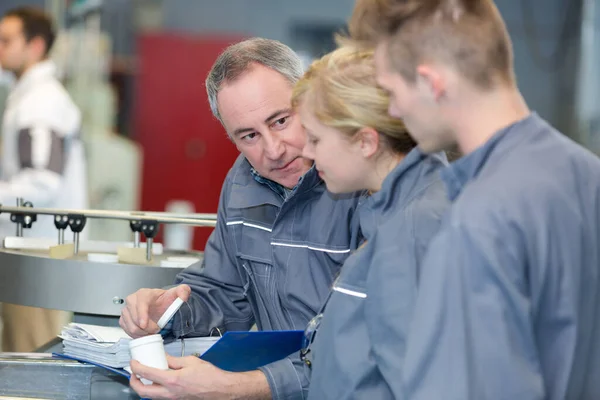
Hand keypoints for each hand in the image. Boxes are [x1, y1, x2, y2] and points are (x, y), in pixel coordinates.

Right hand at [119, 284, 190, 337]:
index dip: (141, 315)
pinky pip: (126, 330)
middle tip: (156, 329)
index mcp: (144, 294)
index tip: (144, 324)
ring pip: (129, 326)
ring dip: (141, 332)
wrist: (159, 306)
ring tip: (152, 330)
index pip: (139, 303)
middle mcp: (132, 300)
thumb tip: (183, 295)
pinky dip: (136, 334)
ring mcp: (127, 310)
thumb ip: (183, 291)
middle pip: (133, 318)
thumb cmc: (164, 301)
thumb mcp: (176, 295)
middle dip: (145, 327)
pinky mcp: (124, 319)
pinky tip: (145, 333)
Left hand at [129, 355, 269, 399]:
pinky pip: (160, 397)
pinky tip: (158, 381)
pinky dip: (154, 390)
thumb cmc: (210, 376)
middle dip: (134, 382)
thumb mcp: (191, 362)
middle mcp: (170, 393)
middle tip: (133, 373)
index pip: (147, 374)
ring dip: (143, 387)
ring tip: (144, 377)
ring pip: (150, 397)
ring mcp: (173, 399)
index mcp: (173, 380)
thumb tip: (162, 357)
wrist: (220, 389)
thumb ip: (174, 360)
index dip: (136, 367)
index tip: (133, 362)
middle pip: (143, 392)